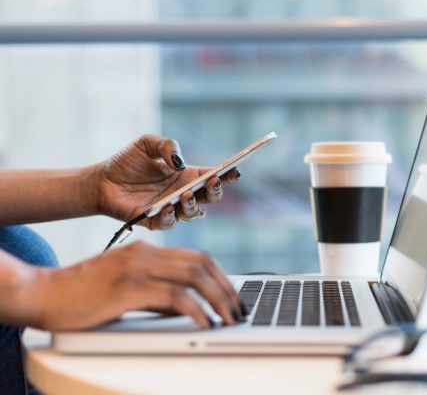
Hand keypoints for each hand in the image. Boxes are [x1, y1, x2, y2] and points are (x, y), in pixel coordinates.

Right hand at [21, 241, 242, 330]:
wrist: (41, 293)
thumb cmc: (81, 295)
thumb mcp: (125, 287)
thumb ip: (155, 292)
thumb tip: (186, 307)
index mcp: (146, 250)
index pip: (197, 257)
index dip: (221, 276)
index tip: (233, 296)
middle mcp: (145, 254)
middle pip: (202, 264)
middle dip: (226, 288)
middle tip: (238, 310)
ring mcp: (136, 268)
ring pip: (194, 277)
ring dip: (218, 299)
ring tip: (228, 318)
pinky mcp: (128, 288)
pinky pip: (174, 297)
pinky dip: (195, 310)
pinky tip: (204, 323)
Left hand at [90, 134, 239, 229]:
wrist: (101, 181)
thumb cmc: (126, 162)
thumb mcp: (147, 144)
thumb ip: (166, 146)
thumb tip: (180, 162)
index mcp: (187, 176)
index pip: (213, 176)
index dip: (227, 174)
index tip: (234, 170)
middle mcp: (183, 194)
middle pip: (210, 197)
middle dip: (216, 191)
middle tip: (213, 182)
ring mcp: (171, 209)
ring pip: (193, 213)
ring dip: (193, 205)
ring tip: (186, 194)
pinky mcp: (154, 221)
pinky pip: (168, 223)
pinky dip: (171, 216)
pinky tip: (168, 207)